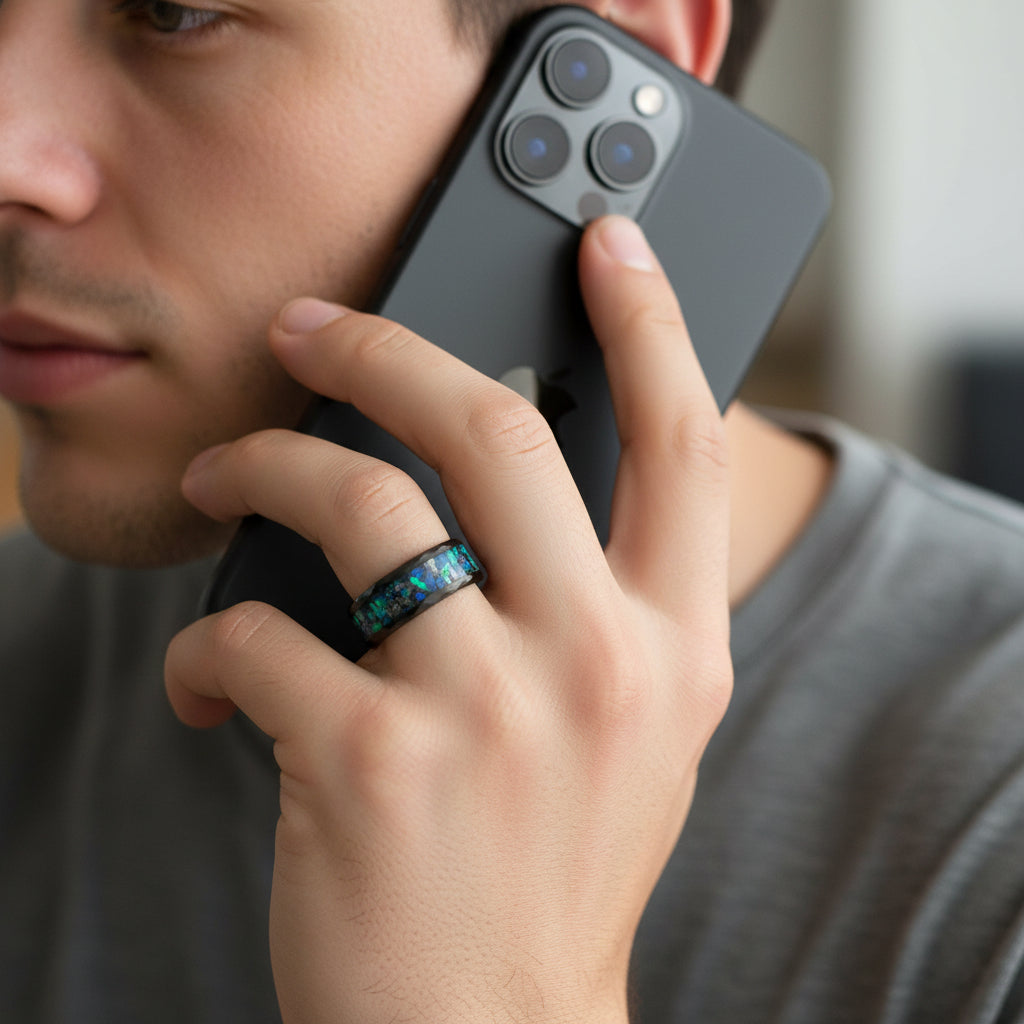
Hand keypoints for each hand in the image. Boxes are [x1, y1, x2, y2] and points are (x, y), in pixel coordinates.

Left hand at [165, 216, 732, 1023]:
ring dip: (262, 471)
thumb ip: (599, 603)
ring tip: (223, 479)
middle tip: (309, 329)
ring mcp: (485, 712)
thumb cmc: (554, 865)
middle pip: (492, 429)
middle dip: (382, 350)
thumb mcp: (627, 730)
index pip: (683, 443)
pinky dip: (211, 644)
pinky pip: (255, 639)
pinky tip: (213, 678)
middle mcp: (596, 665)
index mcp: (675, 649)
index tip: (605, 244)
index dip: (651, 324)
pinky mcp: (367, 766)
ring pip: (354, 506)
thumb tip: (514, 462)